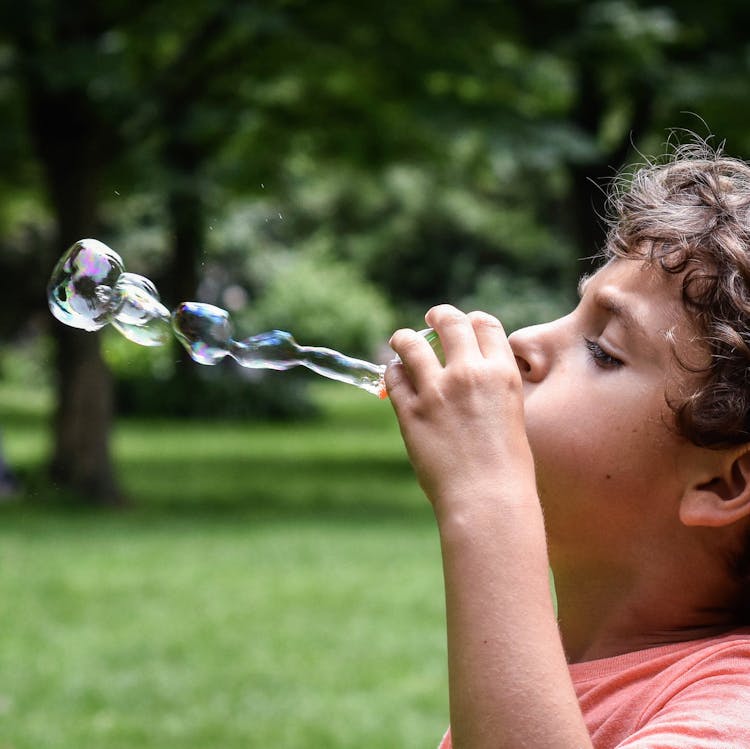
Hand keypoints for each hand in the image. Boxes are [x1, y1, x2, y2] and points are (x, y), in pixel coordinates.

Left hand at [385, 305, 533, 513]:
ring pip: (412, 343)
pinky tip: (395, 374)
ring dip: (405, 338)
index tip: (465, 323)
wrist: (487, 498)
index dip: (472, 321)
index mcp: (502, 373)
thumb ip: (491, 388)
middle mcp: (469, 373)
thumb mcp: (510, 414)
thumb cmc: (506, 467)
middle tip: (432, 318)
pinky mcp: (410, 411)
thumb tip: (469, 373)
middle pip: (450, 322)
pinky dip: (394, 372)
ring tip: (401, 340)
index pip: (485, 325)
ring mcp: (437, 391)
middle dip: (440, 315)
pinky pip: (394, 377)